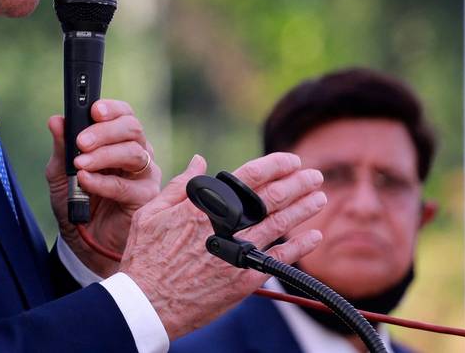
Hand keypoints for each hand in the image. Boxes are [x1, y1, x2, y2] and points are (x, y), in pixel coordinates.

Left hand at [46, 99, 160, 276]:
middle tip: (82, 141)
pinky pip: (127, 185)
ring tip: (80, 164)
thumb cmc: (77, 202)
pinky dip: (103, 181)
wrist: (83, 242)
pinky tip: (85, 181)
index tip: (94, 110)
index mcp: (119, 141)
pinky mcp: (145, 199)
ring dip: (104, 155)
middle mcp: (137, 153)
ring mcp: (144, 176)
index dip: (112, 109)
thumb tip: (56, 120)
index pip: (124, 115)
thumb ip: (61, 147)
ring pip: (134, 153)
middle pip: (132, 129)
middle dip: (105, 132)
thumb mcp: (61, 173)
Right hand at [118, 153, 325, 340]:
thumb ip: (180, 185)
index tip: (291, 160)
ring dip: (304, 208)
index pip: (249, 176)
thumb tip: (199, 160)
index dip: (275, 165)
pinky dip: (300, 245)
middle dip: (298, 183)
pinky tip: (314, 235)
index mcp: (204, 206)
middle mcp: (226, 225)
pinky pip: (280, 259)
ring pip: (281, 224)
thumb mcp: (151, 213)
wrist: (147, 303)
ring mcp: (237, 252)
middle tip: (314, 175)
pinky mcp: (244, 278)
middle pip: (272, 197)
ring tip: (319, 196)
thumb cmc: (145, 257)